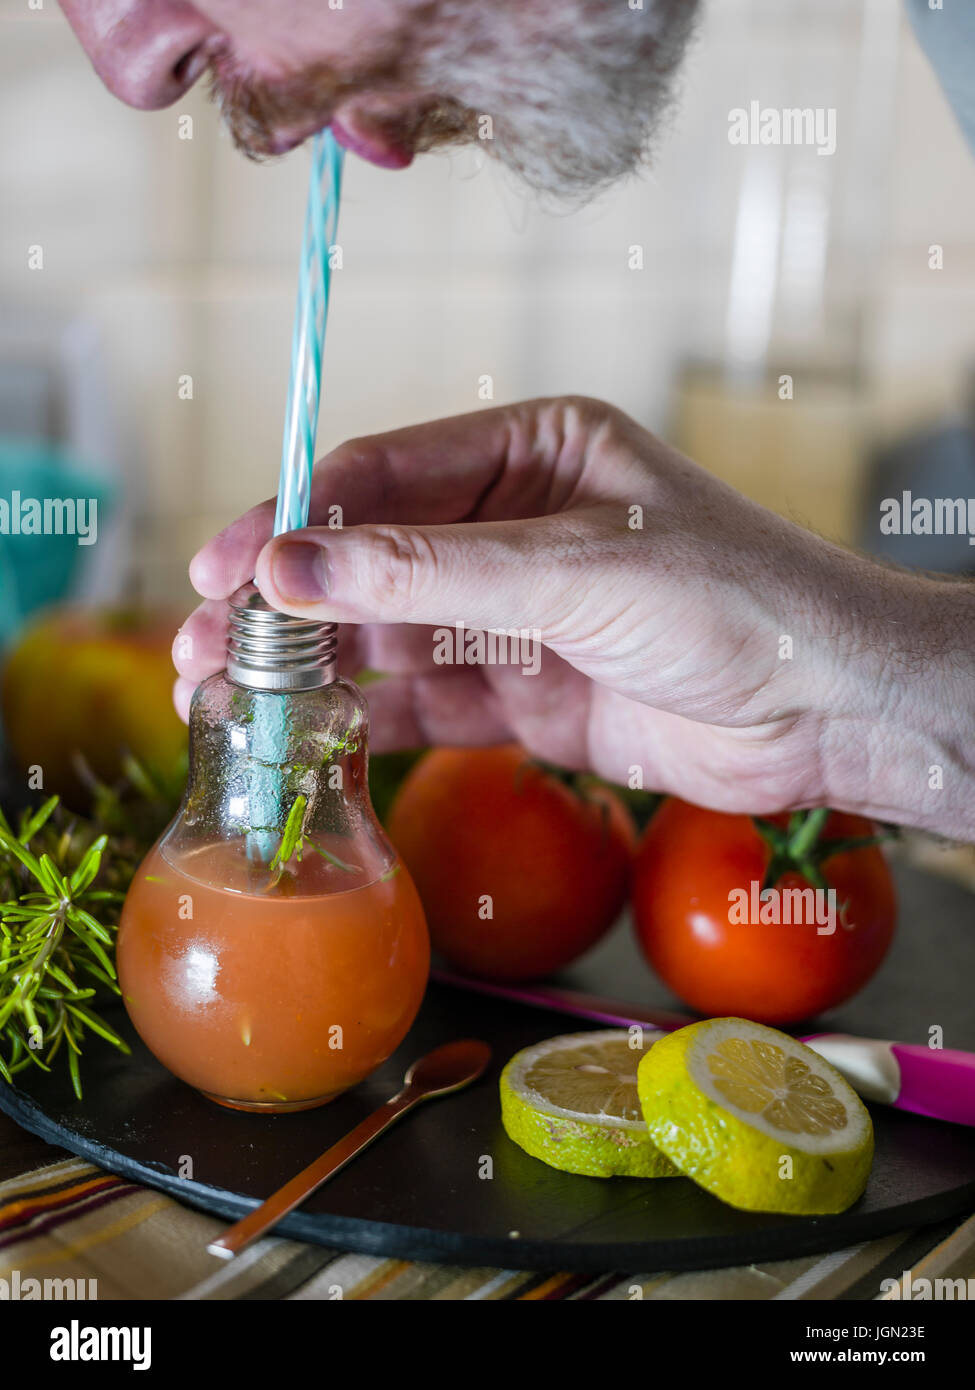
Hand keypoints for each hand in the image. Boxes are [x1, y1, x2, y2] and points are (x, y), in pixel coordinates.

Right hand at [176, 397, 974, 836]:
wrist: (828, 712)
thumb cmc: (734, 600)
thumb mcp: (572, 570)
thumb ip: (427, 574)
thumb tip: (293, 567)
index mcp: (533, 452)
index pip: (383, 475)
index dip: (296, 519)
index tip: (227, 567)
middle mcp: (515, 526)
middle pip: (372, 558)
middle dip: (289, 603)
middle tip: (201, 643)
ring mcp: (517, 615)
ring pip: (390, 635)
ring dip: (314, 666)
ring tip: (226, 694)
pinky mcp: (528, 694)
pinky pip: (430, 702)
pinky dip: (371, 719)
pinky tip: (310, 734)